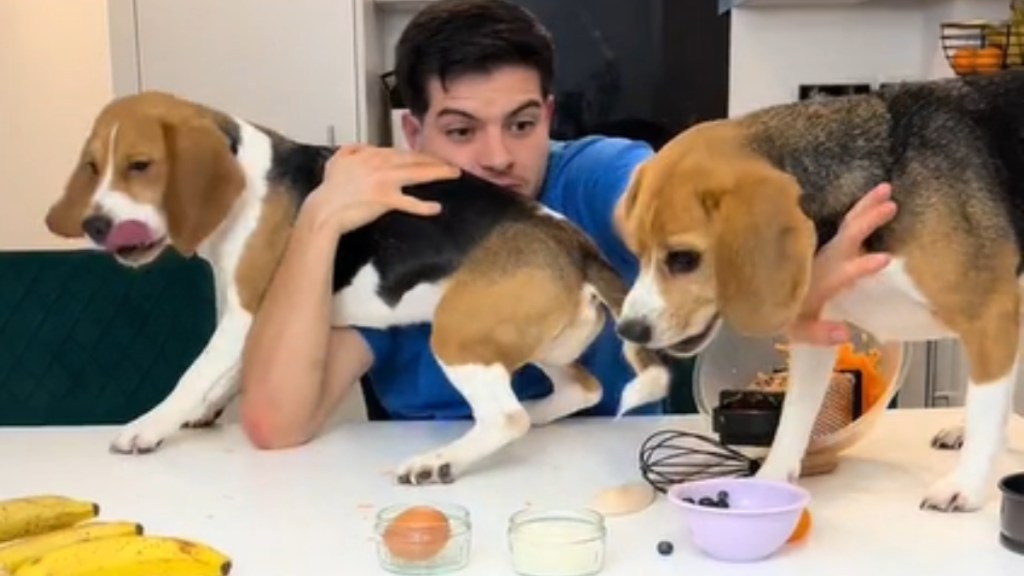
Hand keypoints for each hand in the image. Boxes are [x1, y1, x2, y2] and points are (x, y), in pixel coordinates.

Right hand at [302, 145, 459, 233]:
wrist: (324, 209)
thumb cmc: (330, 188)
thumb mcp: (337, 160)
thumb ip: (353, 149)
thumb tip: (366, 147)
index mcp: (371, 154)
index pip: (400, 152)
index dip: (418, 154)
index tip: (431, 157)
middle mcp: (381, 163)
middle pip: (414, 159)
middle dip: (435, 160)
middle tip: (451, 163)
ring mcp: (384, 181)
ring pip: (417, 173)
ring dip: (438, 173)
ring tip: (454, 174)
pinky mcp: (385, 199)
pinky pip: (409, 202)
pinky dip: (423, 206)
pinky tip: (436, 208)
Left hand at [787, 183, 897, 344]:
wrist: (753, 291)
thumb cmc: (779, 311)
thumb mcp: (795, 328)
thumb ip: (818, 332)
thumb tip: (845, 334)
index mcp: (820, 281)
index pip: (843, 273)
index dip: (860, 268)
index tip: (883, 259)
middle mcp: (823, 261)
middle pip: (846, 238)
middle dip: (867, 222)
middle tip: (892, 204)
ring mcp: (822, 250)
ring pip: (846, 225)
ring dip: (866, 206)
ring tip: (886, 189)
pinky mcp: (821, 243)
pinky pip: (842, 225)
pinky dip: (857, 209)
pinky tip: (872, 198)